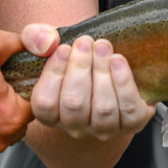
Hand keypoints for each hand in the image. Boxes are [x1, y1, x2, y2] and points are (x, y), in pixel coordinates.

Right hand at [30, 35, 154, 140]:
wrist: (113, 74)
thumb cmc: (76, 61)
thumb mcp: (52, 48)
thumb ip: (35, 38)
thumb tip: (47, 40)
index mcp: (52, 114)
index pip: (45, 103)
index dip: (53, 75)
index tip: (63, 48)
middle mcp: (76, 126)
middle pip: (74, 105)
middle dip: (80, 69)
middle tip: (85, 42)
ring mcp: (104, 129)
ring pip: (102, 108)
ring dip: (102, 72)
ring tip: (102, 46)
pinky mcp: (131, 124)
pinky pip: (128, 109)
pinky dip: (123, 82)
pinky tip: (118, 60)